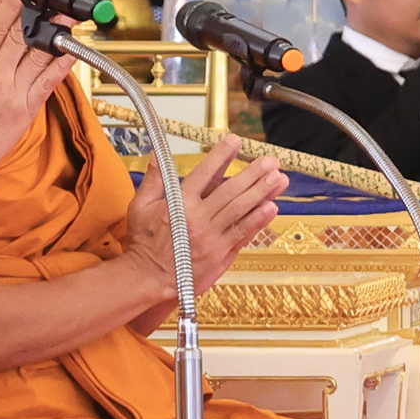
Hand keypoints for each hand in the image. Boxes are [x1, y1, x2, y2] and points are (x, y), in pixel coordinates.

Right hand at [0, 11, 72, 171]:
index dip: (10, 8)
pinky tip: (71, 51)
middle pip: (21, 38)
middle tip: (50, 0)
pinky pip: (49, 83)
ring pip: (39, 57)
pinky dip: (62, 65)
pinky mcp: (28, 110)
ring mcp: (15, 94)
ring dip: (56, 35)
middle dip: (36, 16)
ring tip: (67, 18)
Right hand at [131, 146, 288, 288]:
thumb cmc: (143, 243)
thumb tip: (156, 154)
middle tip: (270, 161)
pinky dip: (258, 219)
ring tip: (278, 178)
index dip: (221, 155)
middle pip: (231, 191)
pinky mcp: (220, 253)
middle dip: (253, 173)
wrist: (149, 277)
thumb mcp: (140, 206)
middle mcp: (198, 218)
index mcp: (179, 203)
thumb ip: (154, 179)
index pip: (205, 173)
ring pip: (241, 209)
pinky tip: (272, 207)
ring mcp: (211, 236)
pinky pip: (243, 233)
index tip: (235, 141)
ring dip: (262, 192)